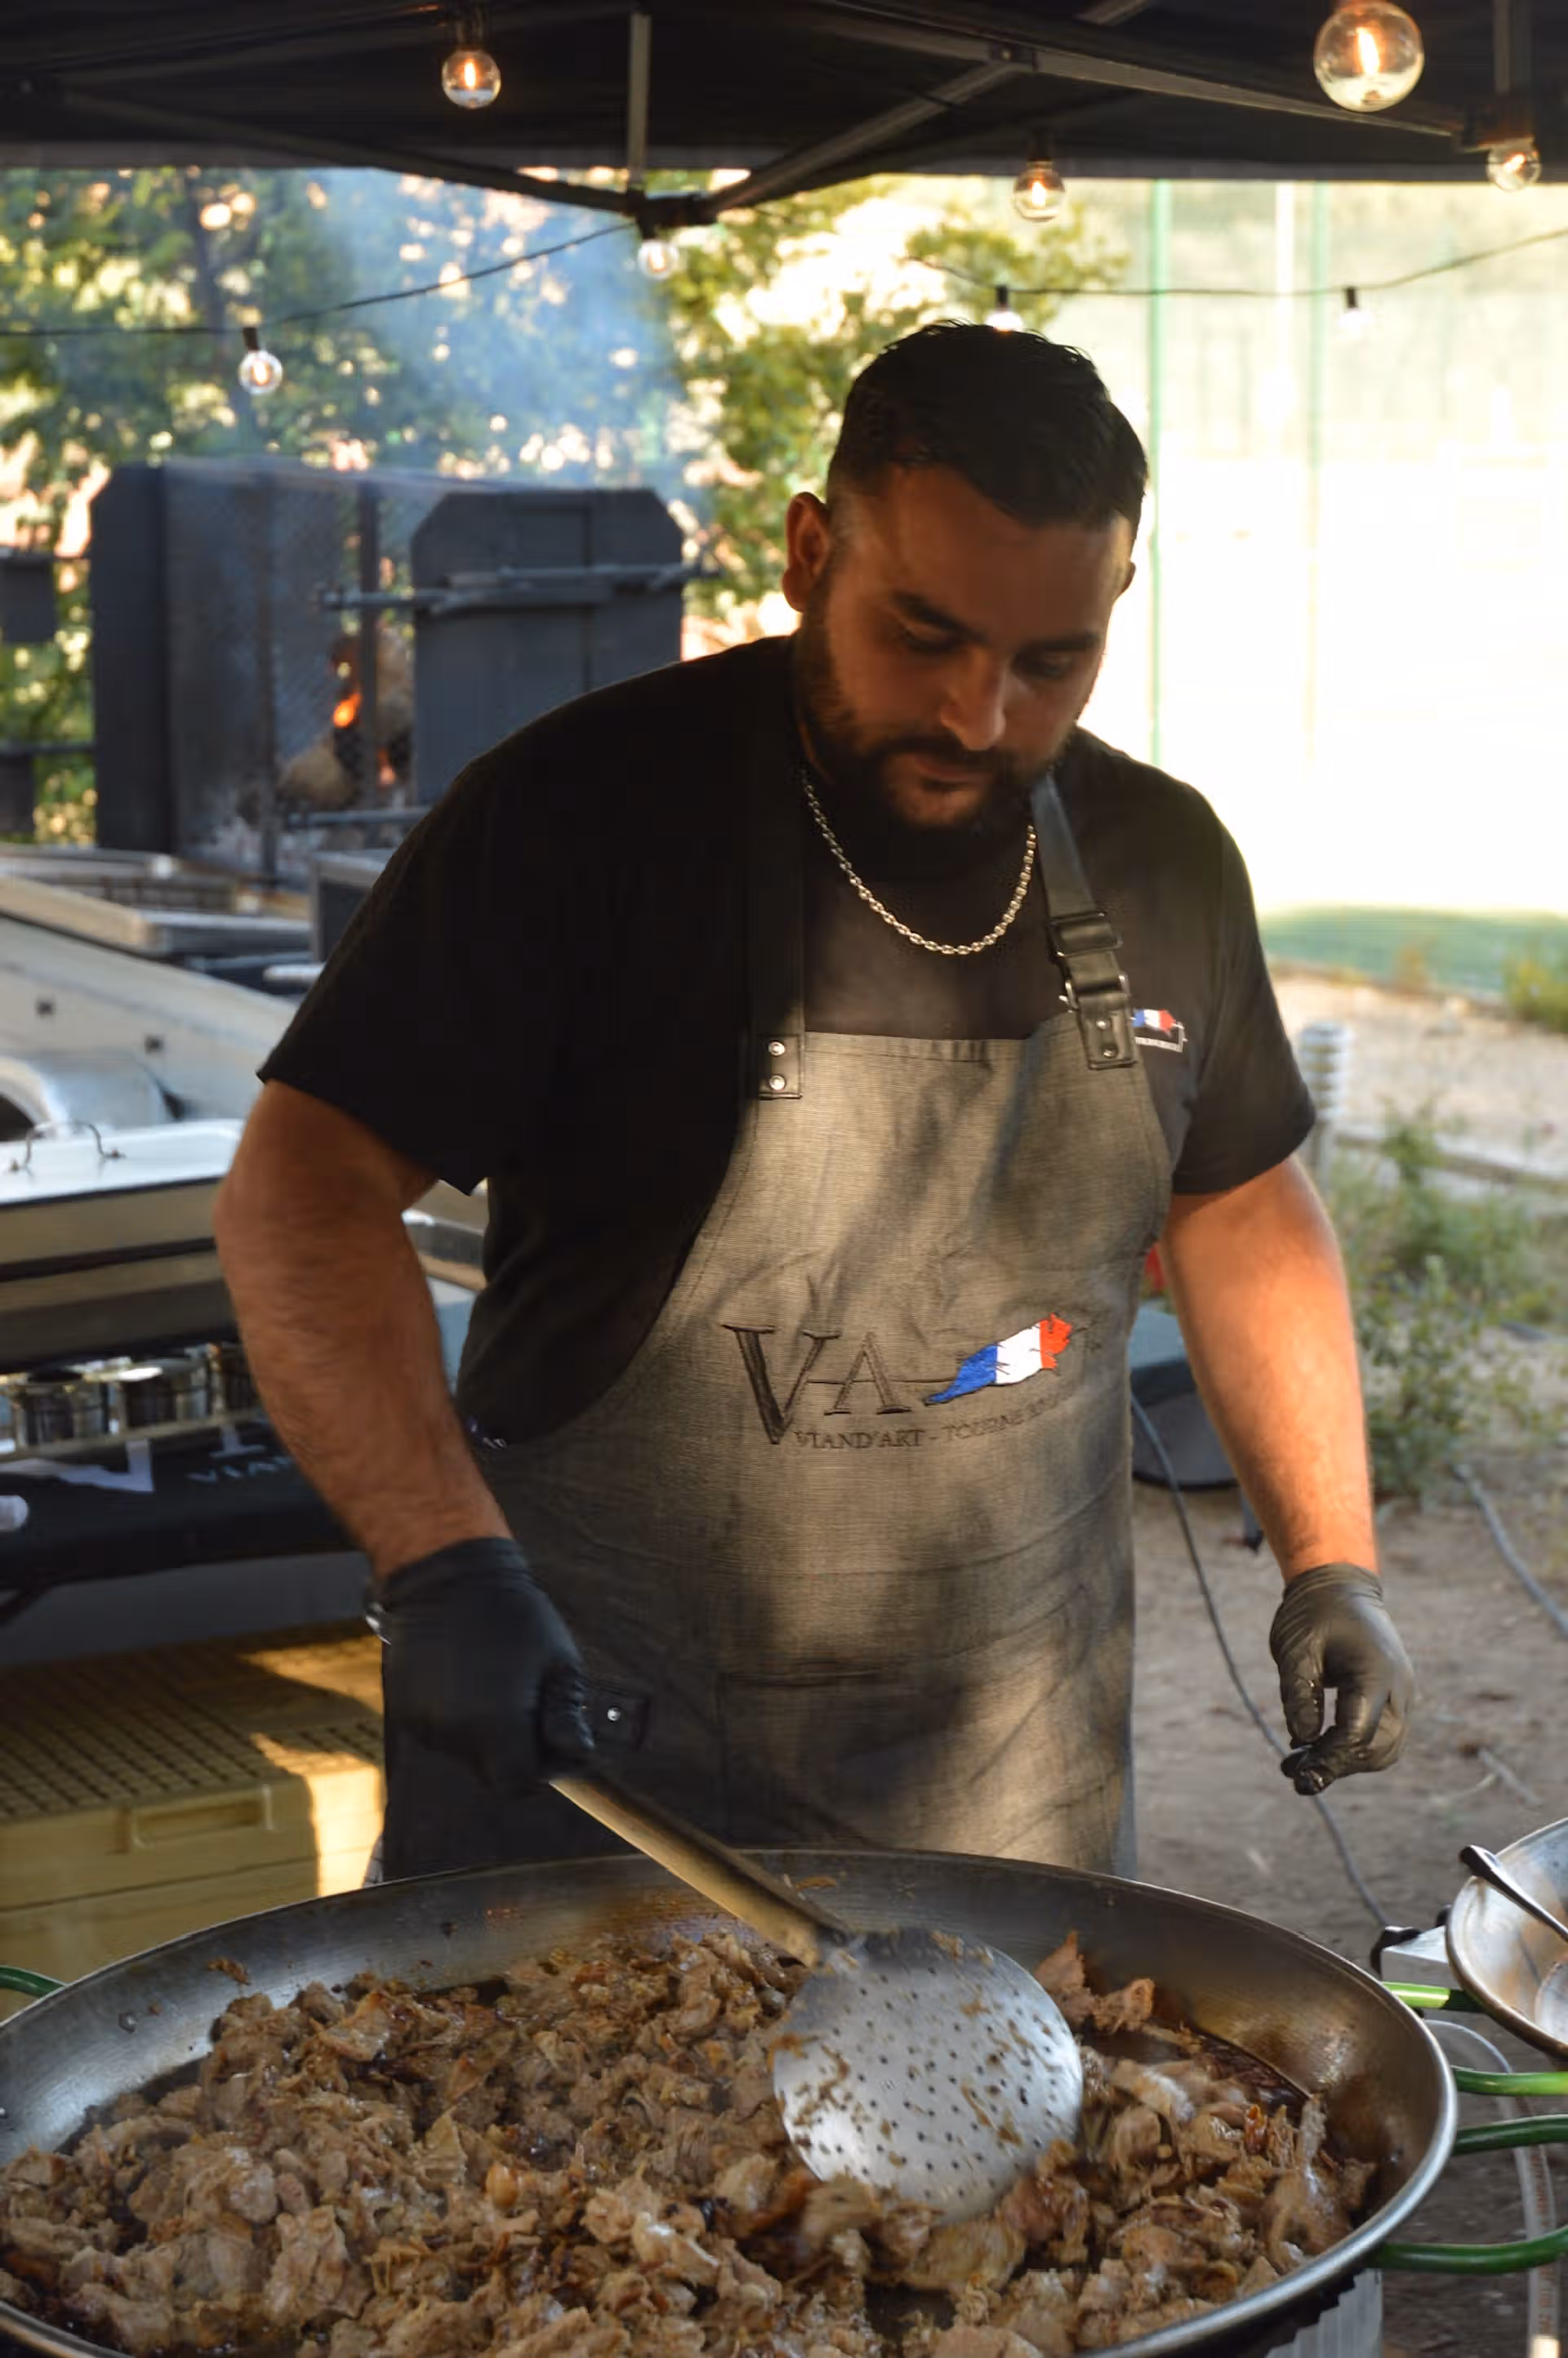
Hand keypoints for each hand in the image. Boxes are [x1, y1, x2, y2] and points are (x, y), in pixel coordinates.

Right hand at [375, 1537, 591, 1792]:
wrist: (446, 1574)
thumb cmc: (514, 1614)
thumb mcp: (558, 1661)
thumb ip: (567, 1716)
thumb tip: (578, 1755)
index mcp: (495, 1725)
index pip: (518, 1783)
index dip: (541, 1768)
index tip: (550, 1737)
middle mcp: (453, 1733)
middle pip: (490, 1771)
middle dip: (514, 1750)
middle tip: (527, 1703)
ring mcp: (423, 1722)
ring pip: (464, 1751)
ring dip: (484, 1732)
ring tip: (494, 1681)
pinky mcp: (405, 1708)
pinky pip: (439, 1730)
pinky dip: (456, 1716)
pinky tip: (466, 1676)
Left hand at [1269, 1563, 1413, 1794]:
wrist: (1340, 1587)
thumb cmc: (1315, 1613)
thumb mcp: (1295, 1649)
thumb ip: (1300, 1694)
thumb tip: (1303, 1740)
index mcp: (1377, 1671)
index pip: (1359, 1732)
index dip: (1329, 1758)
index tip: (1299, 1775)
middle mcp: (1399, 1687)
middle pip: (1379, 1748)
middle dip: (1339, 1765)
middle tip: (1295, 1774)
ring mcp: (1401, 1694)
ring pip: (1385, 1749)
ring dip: (1346, 1762)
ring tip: (1297, 1767)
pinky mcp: (1392, 1699)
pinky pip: (1381, 1737)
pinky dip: (1352, 1750)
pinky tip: (1314, 1750)